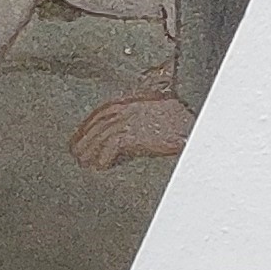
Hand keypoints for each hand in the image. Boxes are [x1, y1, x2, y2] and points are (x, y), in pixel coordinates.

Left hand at [68, 91, 194, 169]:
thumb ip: (142, 116)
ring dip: (90, 151)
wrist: (194, 113)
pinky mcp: (133, 134)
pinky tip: (101, 167)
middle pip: (95, 125)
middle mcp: (124, 110)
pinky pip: (111, 148)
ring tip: (84, 163)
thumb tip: (134, 130)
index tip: (80, 136)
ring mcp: (127, 121)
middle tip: (76, 153)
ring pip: (99, 137)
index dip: (88, 127)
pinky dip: (104, 158)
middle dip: (84, 139)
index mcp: (129, 102)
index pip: (100, 114)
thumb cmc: (183, 113)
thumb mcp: (158, 111)